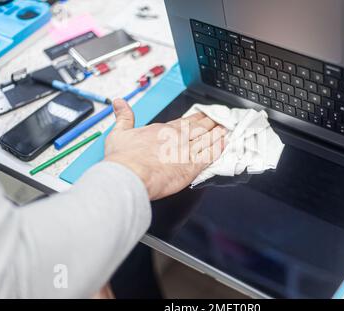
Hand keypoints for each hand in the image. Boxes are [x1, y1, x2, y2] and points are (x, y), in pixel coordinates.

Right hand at [105, 99, 226, 199]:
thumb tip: (119, 103)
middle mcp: (176, 138)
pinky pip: (209, 156)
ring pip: (206, 139)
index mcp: (161, 130)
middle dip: (209, 123)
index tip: (201, 115)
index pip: (183, 122)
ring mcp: (185, 151)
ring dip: (216, 134)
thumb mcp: (119, 132)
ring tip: (225, 129)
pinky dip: (217, 149)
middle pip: (197, 128)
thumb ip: (123, 117)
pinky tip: (223, 144)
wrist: (131, 175)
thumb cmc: (124, 159)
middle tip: (219, 119)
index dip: (194, 118)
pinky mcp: (191, 167)